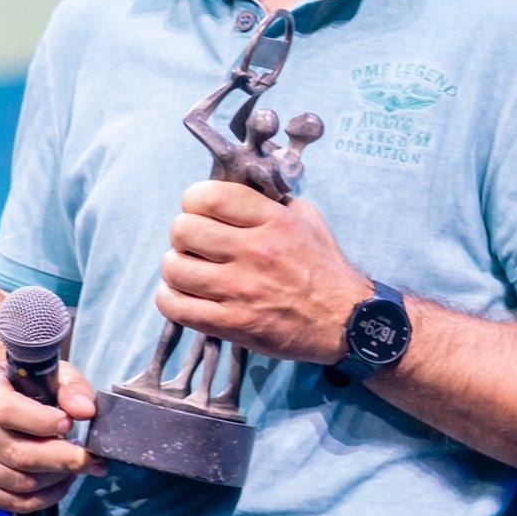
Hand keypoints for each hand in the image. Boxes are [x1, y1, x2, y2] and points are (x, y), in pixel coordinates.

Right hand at [0, 358, 105, 512]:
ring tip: (78, 466)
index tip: (70, 424)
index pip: (5, 410)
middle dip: (61, 458)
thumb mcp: (51, 374)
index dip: (40, 421)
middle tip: (90, 457)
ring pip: (17, 481)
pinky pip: (11, 502)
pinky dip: (44, 497)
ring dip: (56, 478)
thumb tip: (85, 411)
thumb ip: (72, 388)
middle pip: (15, 453)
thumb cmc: (26, 385)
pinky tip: (62, 482)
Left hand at [157, 180, 369, 363]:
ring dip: (176, 268)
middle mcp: (255, 251)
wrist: (346, 321)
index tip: (201, 212)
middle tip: (195, 244)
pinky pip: (177, 307)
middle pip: (183, 229)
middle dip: (183, 235)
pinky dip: (170, 299)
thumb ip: (273, 201)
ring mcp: (241, 290)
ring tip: (189, 271)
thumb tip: (240, 191)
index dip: (194, 201)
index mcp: (273, 220)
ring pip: (174, 268)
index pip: (209, 196)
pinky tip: (184, 296)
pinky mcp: (233, 325)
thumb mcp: (308, 219)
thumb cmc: (325, 268)